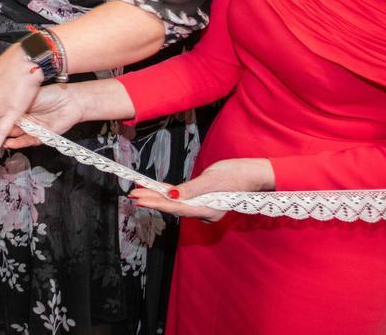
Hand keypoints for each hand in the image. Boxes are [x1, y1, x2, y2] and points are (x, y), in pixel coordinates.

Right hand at [2, 83, 84, 148]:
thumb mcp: (29, 97)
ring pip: (17, 136)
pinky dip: (19, 143)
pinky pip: (27, 141)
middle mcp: (25, 119)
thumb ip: (16, 106)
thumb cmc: (51, 94)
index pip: (6, 115)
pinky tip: (10, 143)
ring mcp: (32, 128)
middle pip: (9, 127)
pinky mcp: (40, 137)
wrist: (71, 101)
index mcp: (21, 108)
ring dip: (7, 139)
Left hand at [128, 157, 275, 222]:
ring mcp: (203, 207)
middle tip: (132, 195)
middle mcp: (204, 212)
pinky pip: (182, 198)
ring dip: (157, 197)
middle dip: (153, 201)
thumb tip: (172, 196)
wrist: (252, 173)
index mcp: (208, 210)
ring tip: (138, 192)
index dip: (157, 204)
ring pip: (176, 203)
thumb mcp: (213, 180)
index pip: (176, 208)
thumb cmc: (236, 174)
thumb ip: (193, 189)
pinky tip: (155, 190)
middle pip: (173, 207)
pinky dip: (168, 194)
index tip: (140, 200)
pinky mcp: (201, 199)